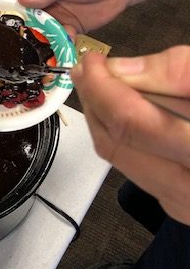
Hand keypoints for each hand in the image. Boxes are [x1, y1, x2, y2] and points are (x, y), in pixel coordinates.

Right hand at [10, 0, 128, 37]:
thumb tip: (23, 0)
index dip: (11, 8)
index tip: (4, 21)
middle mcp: (47, 1)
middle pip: (28, 18)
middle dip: (25, 28)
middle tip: (22, 39)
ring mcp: (58, 16)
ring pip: (42, 31)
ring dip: (41, 39)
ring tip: (41, 46)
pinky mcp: (70, 27)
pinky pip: (59, 38)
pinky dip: (59, 44)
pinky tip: (61, 46)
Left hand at [72, 46, 189, 224]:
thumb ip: (181, 73)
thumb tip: (122, 69)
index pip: (131, 122)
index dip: (103, 87)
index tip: (92, 61)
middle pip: (115, 144)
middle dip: (93, 102)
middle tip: (88, 70)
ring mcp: (183, 205)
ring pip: (118, 160)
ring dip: (103, 120)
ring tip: (104, 86)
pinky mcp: (178, 208)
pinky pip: (135, 169)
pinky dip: (123, 138)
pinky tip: (128, 113)